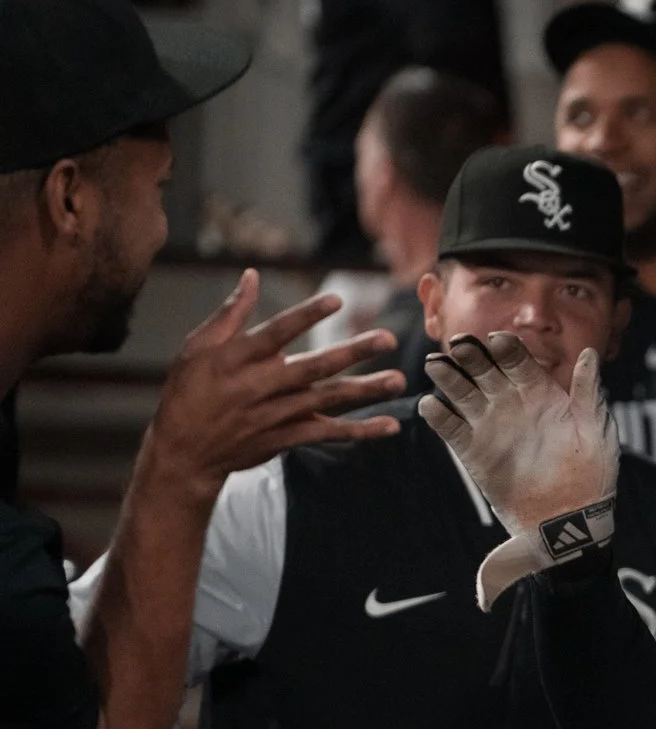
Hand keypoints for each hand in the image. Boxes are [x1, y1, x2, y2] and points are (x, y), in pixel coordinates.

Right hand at [139, 270, 405, 503]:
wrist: (183, 453)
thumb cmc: (189, 391)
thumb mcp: (197, 348)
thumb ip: (230, 314)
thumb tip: (252, 276)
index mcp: (237, 358)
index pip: (276, 332)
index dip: (306, 316)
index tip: (337, 300)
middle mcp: (260, 385)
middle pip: (313, 366)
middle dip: (352, 352)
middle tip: (387, 339)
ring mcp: (276, 414)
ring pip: (327, 399)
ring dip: (365, 390)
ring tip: (398, 380)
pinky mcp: (286, 437)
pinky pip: (328, 433)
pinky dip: (360, 431)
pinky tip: (390, 426)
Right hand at [420, 332, 619, 608]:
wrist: (569, 518)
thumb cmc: (591, 472)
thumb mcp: (595, 428)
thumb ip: (588, 391)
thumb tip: (591, 353)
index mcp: (540, 391)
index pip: (517, 360)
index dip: (506, 348)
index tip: (496, 339)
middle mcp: (511, 402)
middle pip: (484, 368)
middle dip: (471, 354)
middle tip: (459, 344)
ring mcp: (489, 425)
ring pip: (461, 392)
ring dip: (447, 376)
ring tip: (435, 363)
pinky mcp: (472, 451)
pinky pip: (449, 428)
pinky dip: (438, 416)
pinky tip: (431, 405)